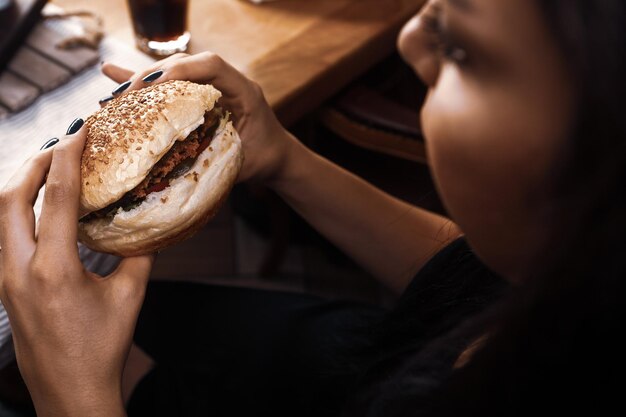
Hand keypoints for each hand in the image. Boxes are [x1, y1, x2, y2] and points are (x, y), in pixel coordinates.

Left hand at [0, 126, 152, 416]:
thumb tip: (148, 224)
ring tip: (48, 172)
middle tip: (60, 147)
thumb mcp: (130, 296)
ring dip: (21, 187)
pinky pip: (3, 237)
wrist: (70, 393)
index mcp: (54, 269)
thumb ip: (139, 255)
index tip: (77, 131)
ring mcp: (5, 280)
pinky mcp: (4, 289)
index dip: (66, 158)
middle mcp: (19, 270)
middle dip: (33, 165)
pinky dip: (18, 213)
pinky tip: (40, 212)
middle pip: (9, 198)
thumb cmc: (103, 348)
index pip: (56, 198)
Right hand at [101, 52, 302, 183]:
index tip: (154, 85)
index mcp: (244, 90)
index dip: (181, 71)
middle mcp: (226, 82)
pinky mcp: (197, 95)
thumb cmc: (265, 159)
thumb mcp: (245, 163)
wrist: (277, 156)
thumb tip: (179, 166)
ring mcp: (210, 86)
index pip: (211, 66)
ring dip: (142, 80)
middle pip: (185, 65)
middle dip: (153, 77)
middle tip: (125, 95)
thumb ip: (219, 157)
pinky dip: (143, 82)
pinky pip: (168, 85)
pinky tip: (112, 75)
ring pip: (173, 72)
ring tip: (114, 94)